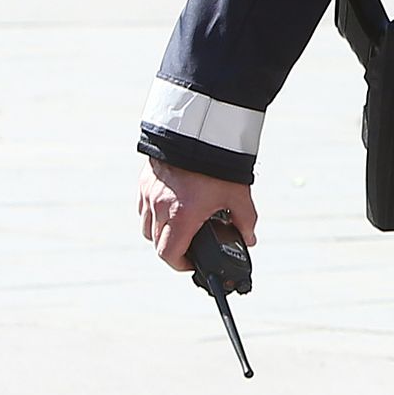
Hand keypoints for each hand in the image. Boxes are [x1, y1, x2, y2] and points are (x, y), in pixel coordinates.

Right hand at [139, 159, 257, 270]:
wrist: (200, 130)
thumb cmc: (218, 162)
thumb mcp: (238, 194)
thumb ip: (245, 220)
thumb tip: (249, 238)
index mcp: (182, 215)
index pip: (169, 254)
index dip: (181, 265)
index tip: (192, 263)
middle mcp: (161, 206)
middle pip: (157, 244)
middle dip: (173, 250)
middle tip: (190, 246)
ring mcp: (150, 193)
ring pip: (147, 227)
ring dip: (160, 233)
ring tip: (180, 227)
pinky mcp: (145, 181)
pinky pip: (144, 207)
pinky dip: (154, 214)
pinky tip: (171, 207)